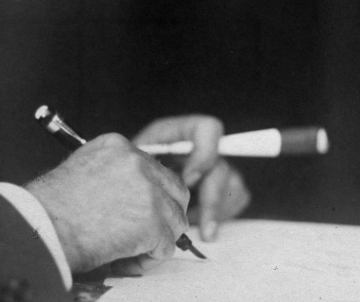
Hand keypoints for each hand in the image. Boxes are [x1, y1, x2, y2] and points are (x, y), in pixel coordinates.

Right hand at [25, 133, 189, 274]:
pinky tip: (126, 259)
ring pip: (175, 220)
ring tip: (130, 249)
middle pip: (174, 190)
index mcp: (118, 146)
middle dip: (164, 214)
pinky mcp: (152, 222)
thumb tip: (127, 192)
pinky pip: (166, 247)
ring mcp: (148, 191)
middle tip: (145, 232)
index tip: (140, 211)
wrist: (43, 225)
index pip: (153, 168)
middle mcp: (137, 162)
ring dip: (157, 239)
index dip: (150, 195)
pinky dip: (148, 259)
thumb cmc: (51, 204)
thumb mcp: (81, 167)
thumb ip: (110, 172)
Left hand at [132, 115, 250, 240]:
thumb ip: (143, 164)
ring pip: (234, 183)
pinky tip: (201, 225)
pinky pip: (237, 198)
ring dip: (217, 210)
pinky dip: (222, 215)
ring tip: (198, 231)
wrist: (122, 190)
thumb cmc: (122, 173)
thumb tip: (163, 180)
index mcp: (176, 133)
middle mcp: (197, 147)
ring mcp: (212, 165)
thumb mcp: (127, 163)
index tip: (189, 180)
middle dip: (212, 199)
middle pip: (221, 164)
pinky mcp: (221, 184)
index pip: (207, 128)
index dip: (205, 153)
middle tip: (202, 227)